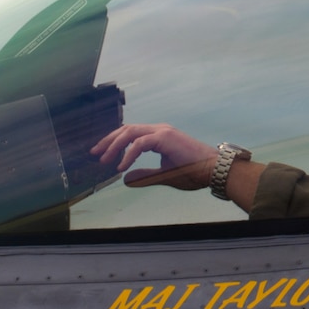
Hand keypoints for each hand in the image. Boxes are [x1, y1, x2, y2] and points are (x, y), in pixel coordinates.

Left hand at [91, 123, 217, 188]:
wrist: (213, 169)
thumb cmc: (193, 172)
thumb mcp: (162, 175)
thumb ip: (144, 175)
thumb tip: (125, 178)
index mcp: (159, 136)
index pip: (130, 133)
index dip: (114, 142)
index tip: (101, 154)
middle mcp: (159, 130)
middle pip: (126, 129)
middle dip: (108, 141)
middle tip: (95, 153)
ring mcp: (162, 132)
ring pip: (130, 132)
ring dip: (114, 146)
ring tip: (105, 160)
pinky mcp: (165, 137)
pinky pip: (139, 143)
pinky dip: (128, 155)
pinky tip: (121, 166)